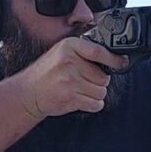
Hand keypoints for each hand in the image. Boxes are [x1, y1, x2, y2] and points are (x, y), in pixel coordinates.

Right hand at [14, 38, 128, 118]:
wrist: (28, 92)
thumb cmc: (48, 73)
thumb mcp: (62, 53)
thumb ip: (84, 52)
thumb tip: (114, 58)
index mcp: (69, 46)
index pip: (99, 51)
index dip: (114, 59)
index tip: (122, 63)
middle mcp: (69, 62)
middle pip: (103, 76)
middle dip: (98, 82)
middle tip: (84, 81)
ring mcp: (70, 81)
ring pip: (101, 91)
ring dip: (95, 94)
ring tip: (80, 90)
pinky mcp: (70, 98)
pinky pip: (96, 104)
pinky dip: (93, 104)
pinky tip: (81, 99)